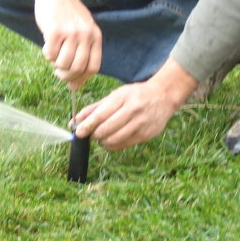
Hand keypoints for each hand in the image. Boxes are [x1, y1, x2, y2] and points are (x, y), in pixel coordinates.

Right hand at [19, 0, 101, 89]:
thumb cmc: (66, 13)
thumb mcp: (82, 29)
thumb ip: (82, 54)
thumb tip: (74, 87)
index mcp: (95, 35)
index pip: (94, 67)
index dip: (82, 78)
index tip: (73, 82)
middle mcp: (86, 35)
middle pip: (78, 69)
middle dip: (66, 76)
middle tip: (58, 72)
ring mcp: (71, 33)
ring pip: (63, 64)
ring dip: (55, 64)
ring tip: (53, 54)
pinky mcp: (55, 31)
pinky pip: (50, 54)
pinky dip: (46, 54)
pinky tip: (47, 44)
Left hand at [73, 58, 195, 149]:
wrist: (163, 96)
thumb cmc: (136, 95)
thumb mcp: (116, 95)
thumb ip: (96, 107)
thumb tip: (76, 119)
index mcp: (123, 97)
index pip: (101, 115)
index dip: (87, 125)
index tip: (78, 132)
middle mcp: (133, 110)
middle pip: (106, 129)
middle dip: (94, 134)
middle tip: (91, 133)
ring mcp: (141, 124)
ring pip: (114, 140)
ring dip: (103, 141)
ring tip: (101, 136)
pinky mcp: (146, 135)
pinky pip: (123, 145)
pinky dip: (113, 145)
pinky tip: (111, 139)